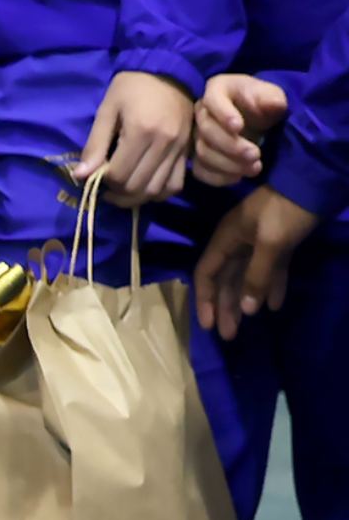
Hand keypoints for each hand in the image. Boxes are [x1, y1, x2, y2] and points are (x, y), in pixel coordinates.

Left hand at [73, 71, 195, 205]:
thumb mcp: (107, 110)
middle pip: (137, 187)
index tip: (95, 174)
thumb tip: (80, 176)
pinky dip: (158, 192)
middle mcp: (164, 143)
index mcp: (141, 131)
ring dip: (135, 197)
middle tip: (105, 187)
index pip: (119, 176)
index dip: (103, 182)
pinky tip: (144, 186)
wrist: (169, 69)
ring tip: (122, 189)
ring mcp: (179, 149)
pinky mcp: (187, 151)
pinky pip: (175, 184)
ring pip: (156, 190)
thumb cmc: (131, 87)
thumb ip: (95, 145)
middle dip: (117, 194)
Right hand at [192, 74, 288, 186]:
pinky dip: (217, 177)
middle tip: (255, 154)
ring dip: (227, 164)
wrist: (253, 115)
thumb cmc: (261, 100)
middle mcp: (201, 113)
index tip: (239, 127)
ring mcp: (196, 136)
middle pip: (206, 131)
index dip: (223, 114)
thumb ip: (272, 98)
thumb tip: (274, 105)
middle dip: (230, 145)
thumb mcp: (271, 94)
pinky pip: (200, 170)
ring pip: (202, 153)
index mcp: (217, 90)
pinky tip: (237, 178)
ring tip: (253, 168)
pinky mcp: (199, 156)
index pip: (213, 100)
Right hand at [192, 185, 320, 338]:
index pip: (206, 274)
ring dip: (246, 301)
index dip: (205, 300)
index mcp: (226, 240)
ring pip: (246, 278)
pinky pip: (269, 270)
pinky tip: (274, 305)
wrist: (313, 184)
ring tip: (247, 325)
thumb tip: (247, 309)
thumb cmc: (284, 211)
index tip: (208, 324)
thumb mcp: (270, 244)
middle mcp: (237, 243)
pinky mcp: (277, 244)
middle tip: (229, 334)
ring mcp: (257, 244)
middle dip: (226, 307)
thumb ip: (257, 276)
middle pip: (225, 281)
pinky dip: (270, 286)